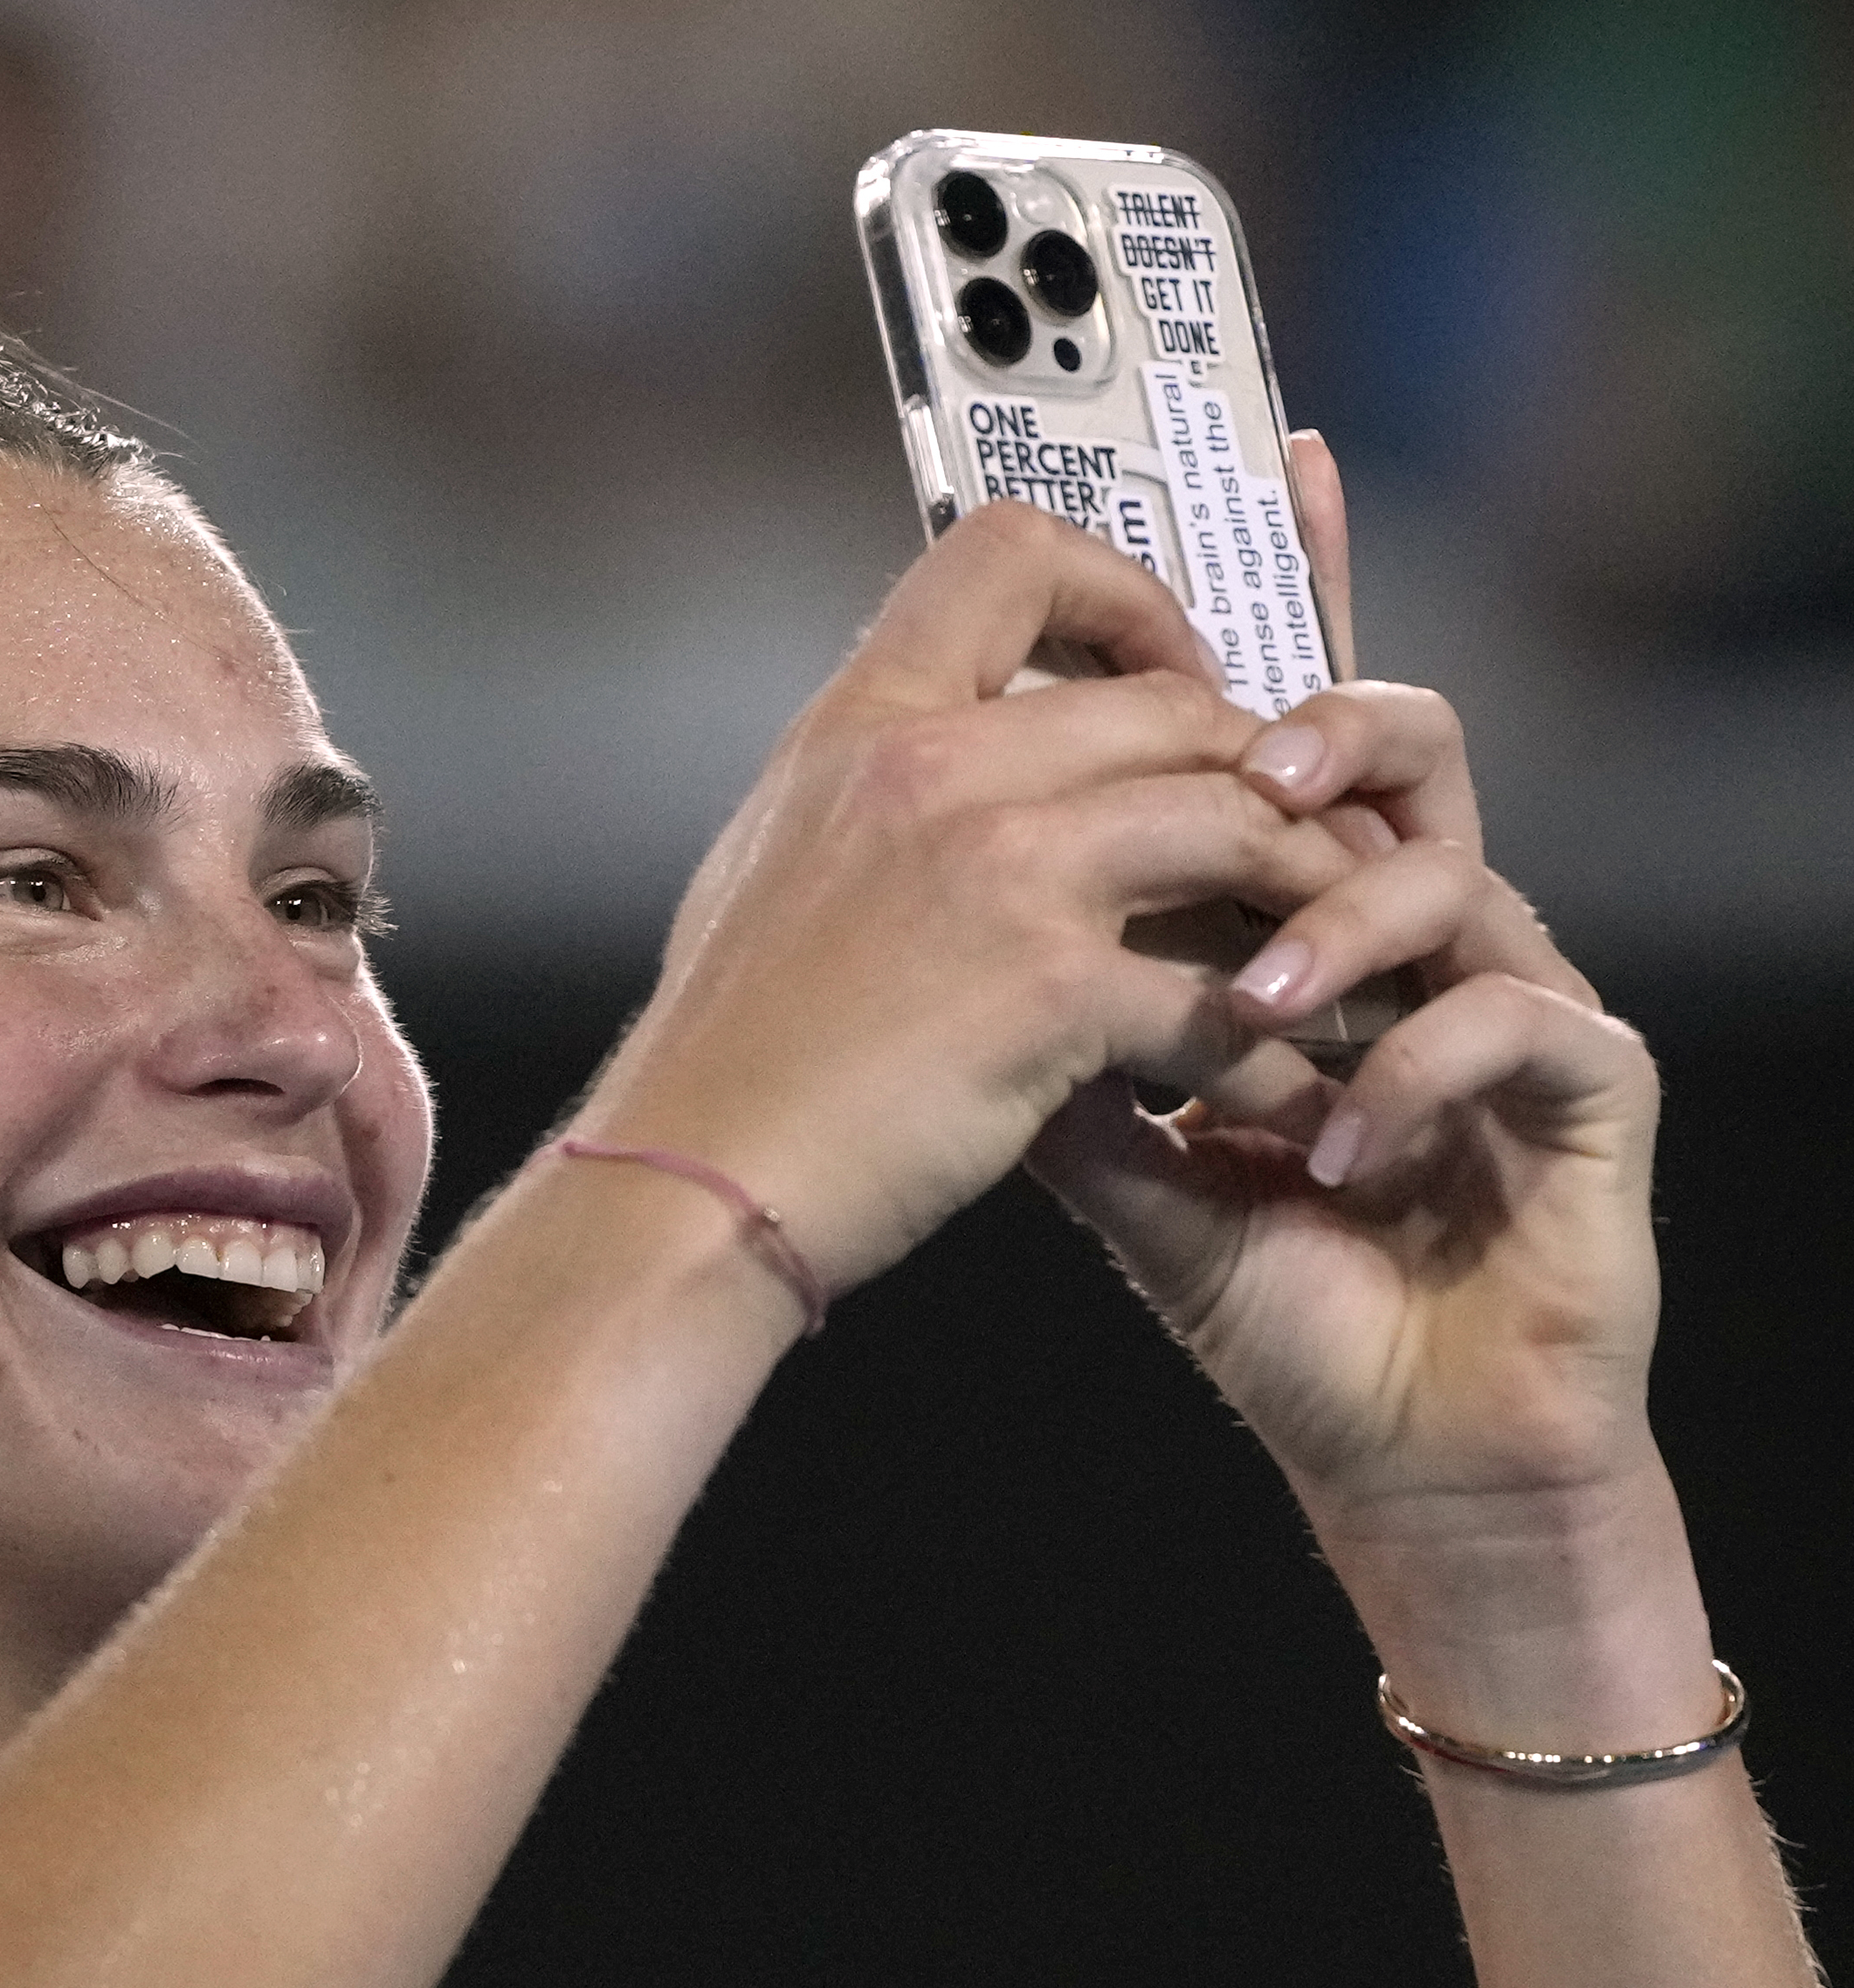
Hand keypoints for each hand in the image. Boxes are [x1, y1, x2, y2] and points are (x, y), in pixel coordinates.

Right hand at [575, 499, 1370, 1296]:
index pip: (1007, 551)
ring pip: (1237, 824)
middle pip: (1172, 702)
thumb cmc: (729, 1052)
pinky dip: (1280, 1059)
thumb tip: (939, 767)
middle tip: (1310, 845)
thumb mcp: (774, 862)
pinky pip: (1225, 997)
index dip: (1125, 594)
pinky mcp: (1053, 988)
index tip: (1172, 674)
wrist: (689, 1180)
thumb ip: (871, 796)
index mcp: (862, 722)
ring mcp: (1002, 868)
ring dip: (1314, 900)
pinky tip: (1298, 1101)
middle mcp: (935, 764)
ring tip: (1347, 967)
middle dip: (1270, 775)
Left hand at [1027, 435, 1663, 1555]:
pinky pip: (1522, 1018)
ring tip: (1248, 1014)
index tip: (1270, 465)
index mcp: (1309, 915)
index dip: (1302, 595)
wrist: (1386, 1440)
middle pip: (1407, 747)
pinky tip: (1323, 1155)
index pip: (1296, 734)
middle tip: (1250, 763)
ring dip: (1337, 933)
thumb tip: (929, 932)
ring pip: (1455, 868)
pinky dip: (1405, 1077)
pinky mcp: (1593, 1085)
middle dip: (1325, 735)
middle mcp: (1418, 928)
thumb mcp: (1117, 1149)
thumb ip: (1051, 1029)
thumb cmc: (1267, 1282)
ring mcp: (1514, 993)